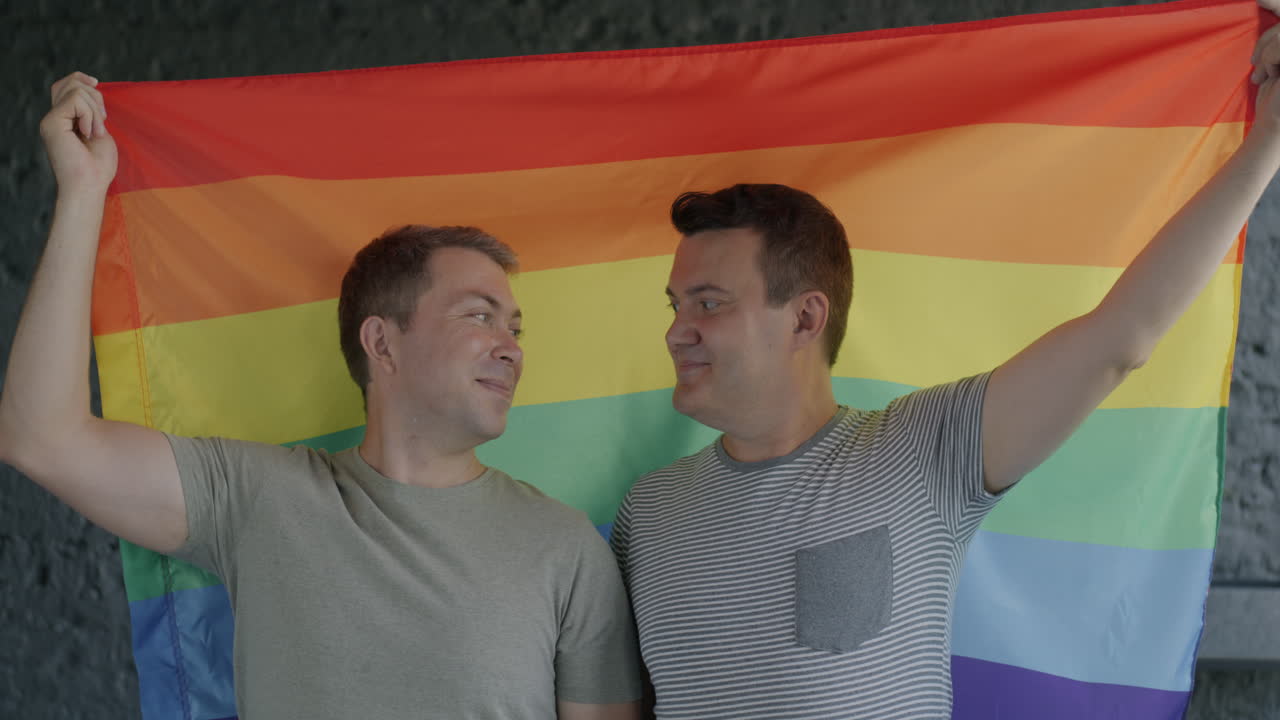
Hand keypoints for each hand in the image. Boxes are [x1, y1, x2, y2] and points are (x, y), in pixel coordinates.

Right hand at [39, 72, 116, 195]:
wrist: (89, 185)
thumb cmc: (98, 166)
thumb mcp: (100, 132)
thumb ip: (92, 112)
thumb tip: (92, 88)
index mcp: (65, 120)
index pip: (65, 86)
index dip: (80, 79)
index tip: (97, 83)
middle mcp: (54, 118)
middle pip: (70, 83)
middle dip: (95, 97)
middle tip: (102, 122)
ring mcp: (51, 120)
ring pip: (76, 90)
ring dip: (95, 111)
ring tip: (96, 133)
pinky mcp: (51, 123)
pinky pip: (75, 100)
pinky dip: (89, 115)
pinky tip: (89, 133)